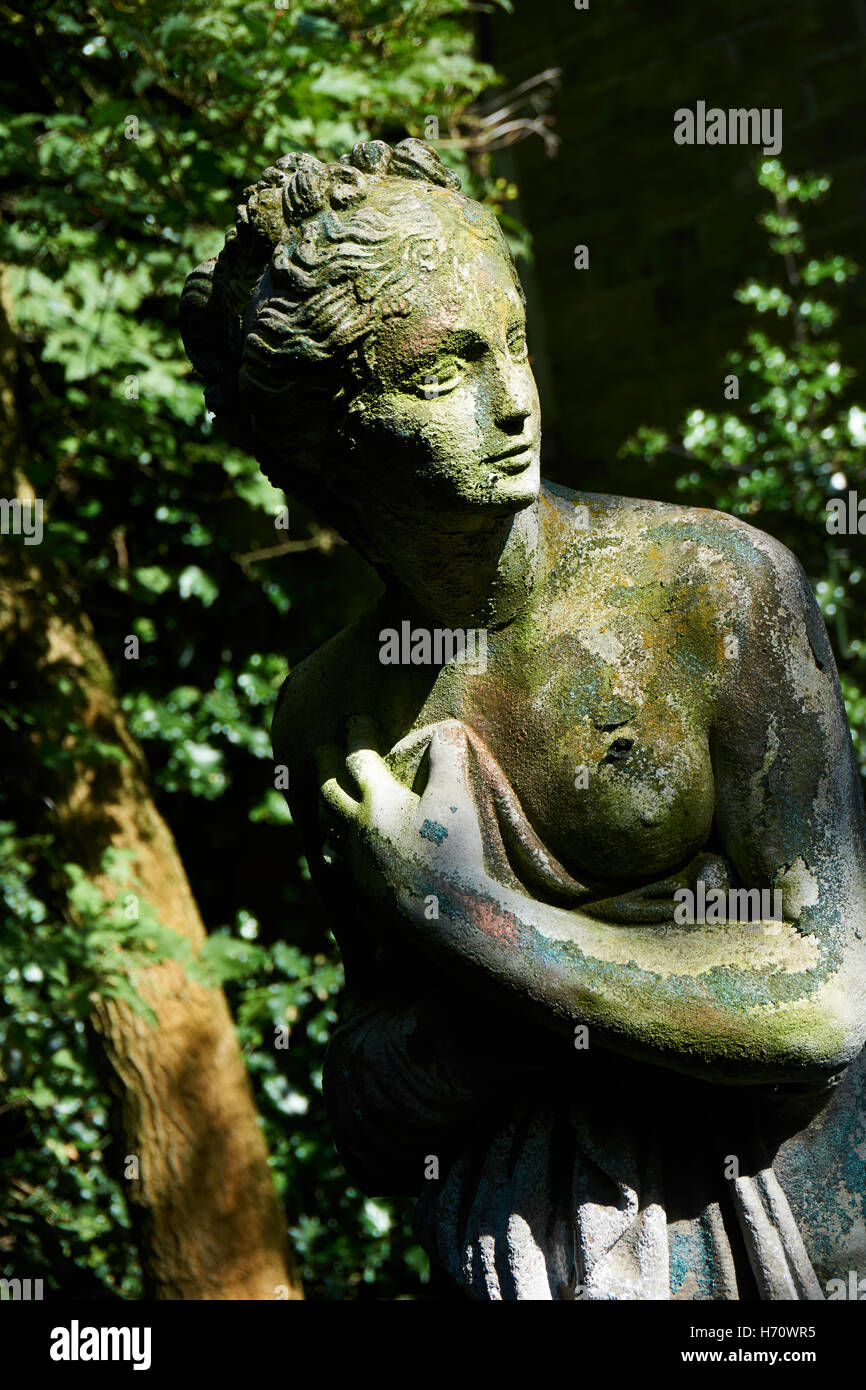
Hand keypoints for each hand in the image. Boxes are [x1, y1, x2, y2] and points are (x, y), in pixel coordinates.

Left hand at [315, 716, 487, 889]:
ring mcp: (356, 862)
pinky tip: (336, 855)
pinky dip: (333, 851)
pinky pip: (337, 865)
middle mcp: (358, 829)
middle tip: (321, 749)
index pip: (359, 759)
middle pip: (331, 792)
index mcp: (378, 801)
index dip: (356, 734)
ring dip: (324, 808)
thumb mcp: (455, 799)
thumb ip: (448, 761)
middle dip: (325, 766)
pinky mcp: (360, 891)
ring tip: (324, 799)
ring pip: (328, 829)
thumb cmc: (452, 853)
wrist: (445, 917)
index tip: (354, 718)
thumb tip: (447, 728)